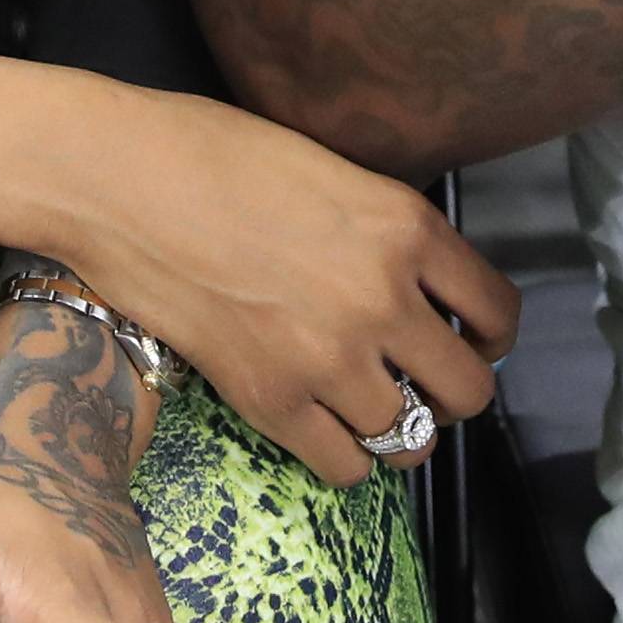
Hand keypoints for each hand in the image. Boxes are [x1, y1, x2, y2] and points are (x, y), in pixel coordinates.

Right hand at [54, 80, 514, 486]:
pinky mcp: (271, 401)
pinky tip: (327, 424)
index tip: (470, 336)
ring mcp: (329, 357)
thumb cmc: (216, 155)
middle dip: (452, 390)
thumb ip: (387, 230)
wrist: (124, 182)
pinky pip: (345, 467)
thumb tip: (421, 282)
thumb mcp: (335, 171)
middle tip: (421, 376)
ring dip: (396, 425)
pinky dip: (346, 455)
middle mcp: (383, 298)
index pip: (498, 311)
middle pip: (468, 391)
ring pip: (409, 437)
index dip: (490, 334)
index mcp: (406, 228)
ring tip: (367, 401)